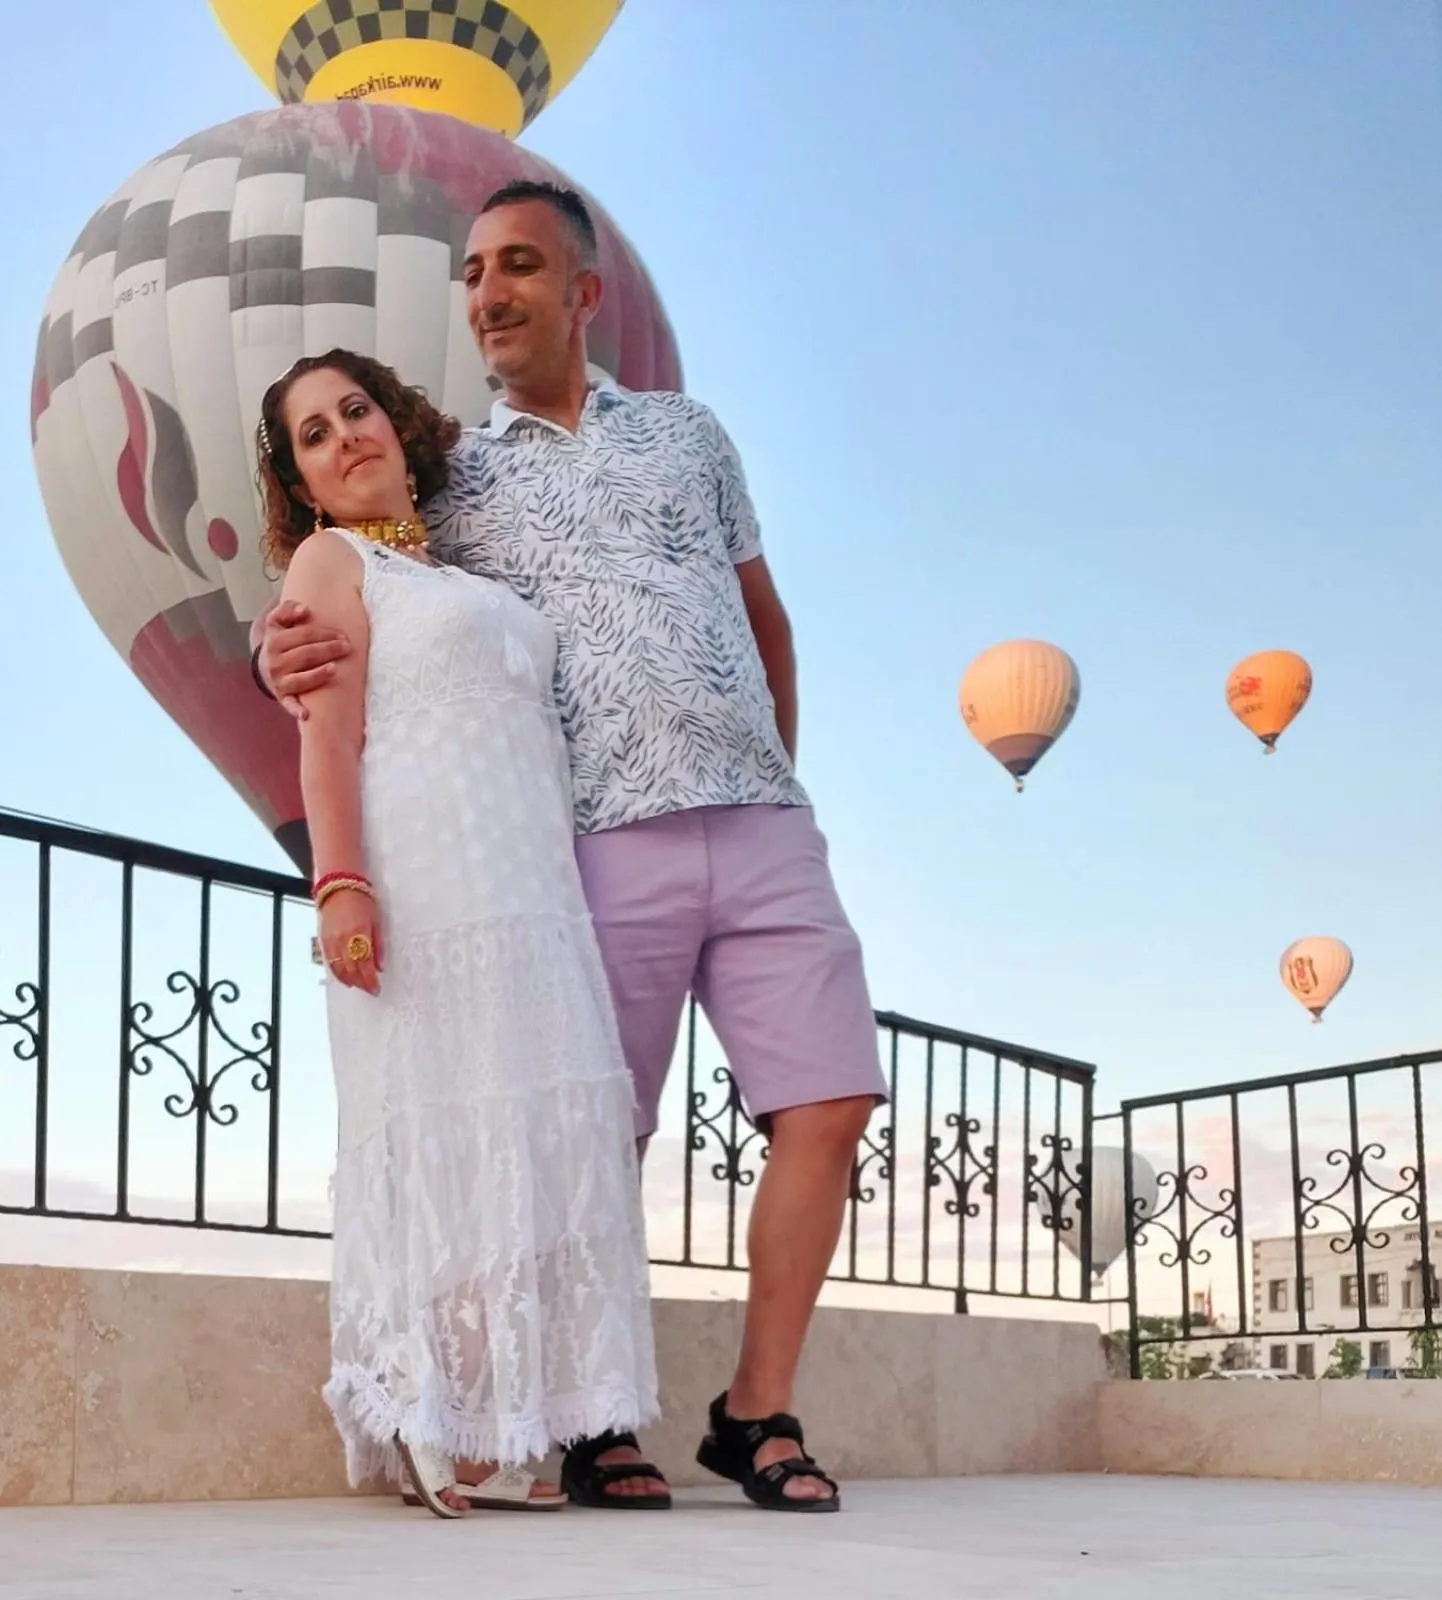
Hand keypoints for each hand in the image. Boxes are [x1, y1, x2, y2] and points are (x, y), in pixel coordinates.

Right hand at [263, 600, 350, 721]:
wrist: (265, 666)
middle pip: (306, 654)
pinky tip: (306, 714)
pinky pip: (289, 704)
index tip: (342, 635)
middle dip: (328, 650)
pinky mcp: (283, 697)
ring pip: (301, 679)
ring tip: (335, 669)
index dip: (324, 634)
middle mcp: (275, 662)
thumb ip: (287, 610)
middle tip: (347, 647)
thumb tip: (304, 610)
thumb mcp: (277, 622)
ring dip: (318, 675)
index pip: (304, 635)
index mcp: (274, 641)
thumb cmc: (281, 641)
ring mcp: (279, 681)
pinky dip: (296, 710)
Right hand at [320, 889, 383, 995]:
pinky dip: (338, 973)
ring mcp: (331, 941)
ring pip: (339, 969)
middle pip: (352, 970)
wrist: (340, 887)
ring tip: (360, 985)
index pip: (365, 965)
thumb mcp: (376, 921)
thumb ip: (378, 945)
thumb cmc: (361, 901)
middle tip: (370, 990)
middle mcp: (343, 940)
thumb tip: (380, 966)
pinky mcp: (323, 940)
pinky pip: (330, 962)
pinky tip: (345, 978)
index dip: (370, 980)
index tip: (376, 989)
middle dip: (362, 983)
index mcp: (359, 934)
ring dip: (350, 980)